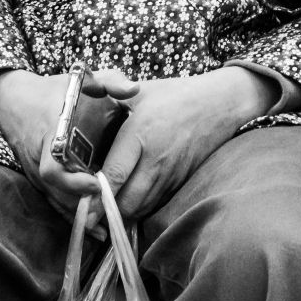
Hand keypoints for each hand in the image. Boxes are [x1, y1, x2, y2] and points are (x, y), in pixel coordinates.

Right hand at [0, 68, 105, 216]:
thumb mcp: (83, 79)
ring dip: (80, 215)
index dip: (72, 180)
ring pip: (56, 200)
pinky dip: (73, 215)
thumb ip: (109, 81)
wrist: (15, 100)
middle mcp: (40, 157)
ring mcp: (37, 171)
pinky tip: (94, 229)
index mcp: (50, 133)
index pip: (53, 166)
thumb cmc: (55, 90)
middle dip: (81, 204)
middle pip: (57, 191)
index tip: (96, 184)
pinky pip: (55, 201)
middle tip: (107, 212)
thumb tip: (134, 88)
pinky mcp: (39, 180)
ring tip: (106, 228)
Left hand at [93, 67, 278, 220]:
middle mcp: (155, 160)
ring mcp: (170, 174)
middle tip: (88, 210)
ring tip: (104, 209)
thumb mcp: (141, 90)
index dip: (95, 195)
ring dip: (122, 212)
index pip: (114, 175)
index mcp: (140, 134)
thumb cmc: (176, 94)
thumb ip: (109, 89)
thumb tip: (82, 89)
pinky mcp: (179, 181)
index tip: (80, 207)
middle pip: (126, 202)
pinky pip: (155, 204)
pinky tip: (128, 200)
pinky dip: (140, 207)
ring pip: (141, 208)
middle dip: (105, 211)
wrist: (219, 103)